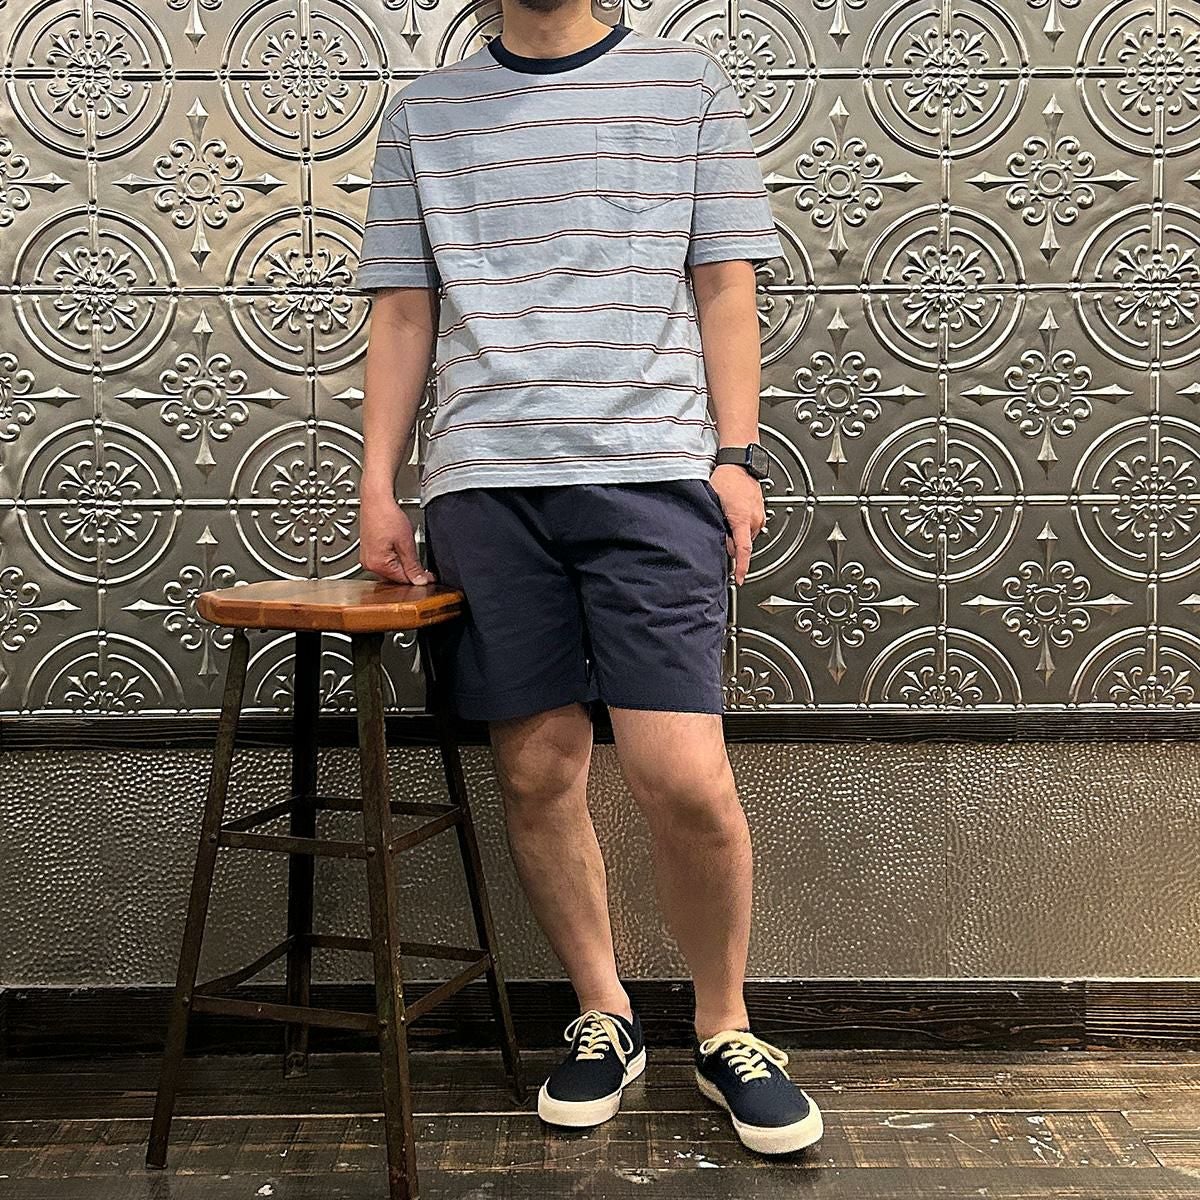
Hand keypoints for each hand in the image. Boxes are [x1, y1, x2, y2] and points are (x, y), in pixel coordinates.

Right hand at [359, 491, 435, 584]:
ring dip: (402, 568)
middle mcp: (369, 563)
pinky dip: (395, 560)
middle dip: (410, 574)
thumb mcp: (406, 543)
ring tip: (412, 556)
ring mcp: (367, 558)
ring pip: (390, 571)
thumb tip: (419, 580)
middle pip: (395, 578)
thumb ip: (413, 565)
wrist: (376, 499)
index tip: (429, 577)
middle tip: (424, 570)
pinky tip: (401, 551)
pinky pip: (384, 562)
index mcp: (378, 564)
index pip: (402, 581)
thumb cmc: (386, 515)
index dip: (418, 579)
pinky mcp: (368, 551)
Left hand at [709, 463, 764, 585]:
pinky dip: (742, 526)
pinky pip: (751, 526)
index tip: (739, 579)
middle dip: (730, 543)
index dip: (740, 567)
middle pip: (741, 544)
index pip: (742, 550)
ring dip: (736, 533)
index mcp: (741, 519)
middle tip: (720, 530)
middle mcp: (753, 519)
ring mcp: (758, 515)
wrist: (740, 463)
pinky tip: (733, 514)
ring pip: (746, 535)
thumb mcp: (713, 502)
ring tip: (727, 517)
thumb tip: (714, 538)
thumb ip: (715, 524)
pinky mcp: (760, 511)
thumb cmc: (726, 478)